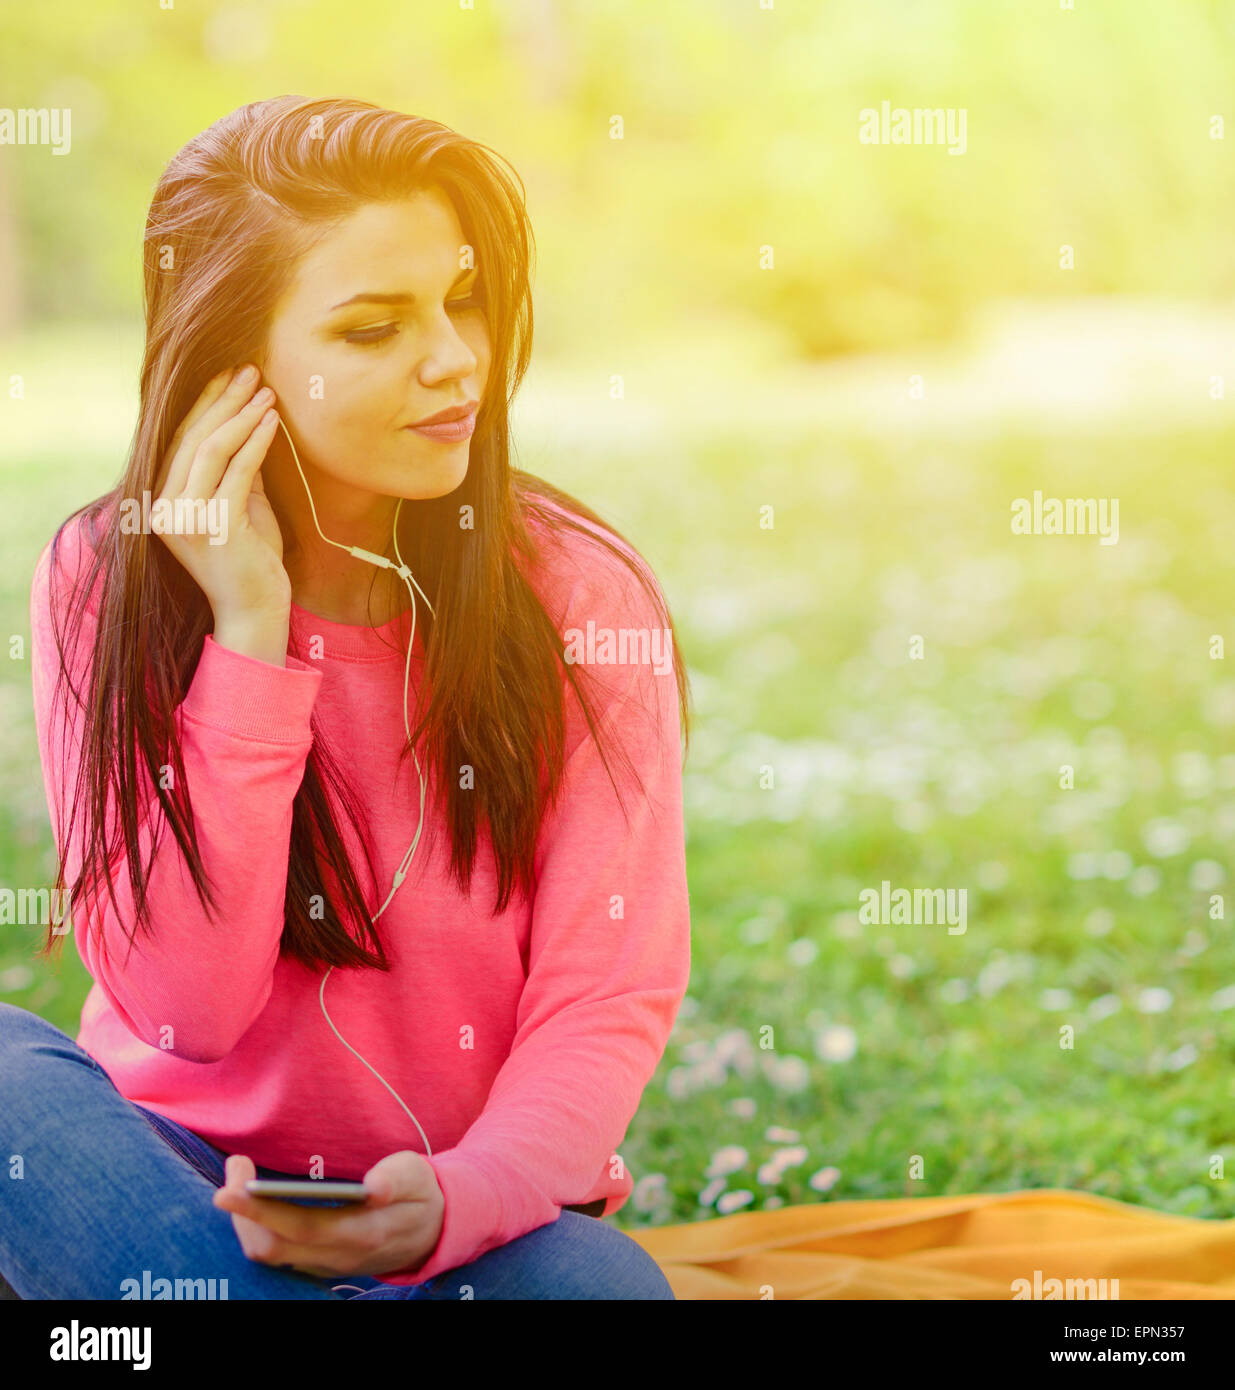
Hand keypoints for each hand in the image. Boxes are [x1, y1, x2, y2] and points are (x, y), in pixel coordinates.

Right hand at [152, 364, 291, 626]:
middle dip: (224, 399)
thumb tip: (247, 423)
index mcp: (163, 503)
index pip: (181, 441)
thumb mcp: (241, 506)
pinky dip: (256, 441)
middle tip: (251, 370)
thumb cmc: (252, 562)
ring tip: (266, 390)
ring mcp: (185, 519)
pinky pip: (236, 471)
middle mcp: (165, 509)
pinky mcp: (214, 527)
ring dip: (241, 414)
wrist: (256, 612)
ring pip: (210, 449)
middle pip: (193, 438)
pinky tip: (273, 421)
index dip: (206, 404)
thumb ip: (236, 470)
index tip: (230, 375)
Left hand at [212, 1152, 445, 1279]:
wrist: (435, 1232)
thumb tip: (372, 1187)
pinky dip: (259, 1229)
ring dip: (247, 1221)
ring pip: (270, 1255)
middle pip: (271, 1247)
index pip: (298, 1227)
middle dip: (242, 1212)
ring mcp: (327, 1264)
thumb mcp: (417, 1176)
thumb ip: (396, 1179)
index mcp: (362, 1232)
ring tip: (239, 1180)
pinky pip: (278, 1254)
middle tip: (234, 1168)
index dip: (259, 1209)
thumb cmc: (421, 1194)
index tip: (232, 1185)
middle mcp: (338, 1256)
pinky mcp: (321, 1263)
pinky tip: (256, 1202)